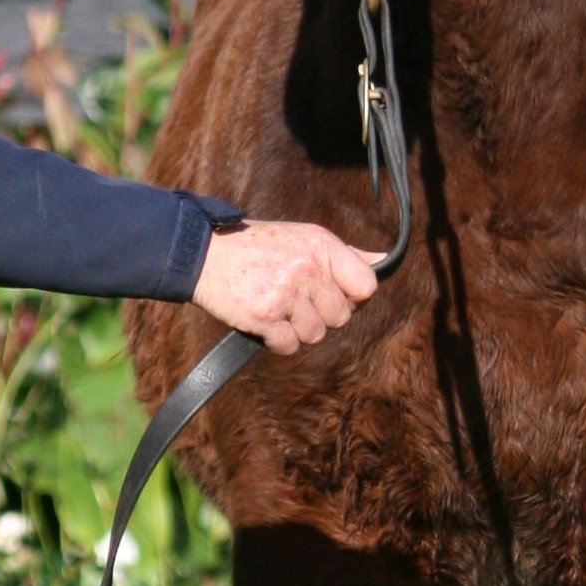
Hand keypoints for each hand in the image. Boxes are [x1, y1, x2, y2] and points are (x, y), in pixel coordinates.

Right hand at [191, 219, 380, 352]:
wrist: (201, 252)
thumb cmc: (256, 247)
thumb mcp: (302, 238)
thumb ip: (343, 255)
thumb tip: (383, 261)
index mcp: (321, 245)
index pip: (366, 285)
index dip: (353, 297)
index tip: (333, 295)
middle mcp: (307, 268)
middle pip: (341, 317)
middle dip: (320, 315)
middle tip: (295, 299)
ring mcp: (287, 293)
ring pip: (316, 335)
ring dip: (297, 329)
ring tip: (276, 305)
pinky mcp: (266, 316)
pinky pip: (289, 347)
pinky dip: (277, 341)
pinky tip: (264, 319)